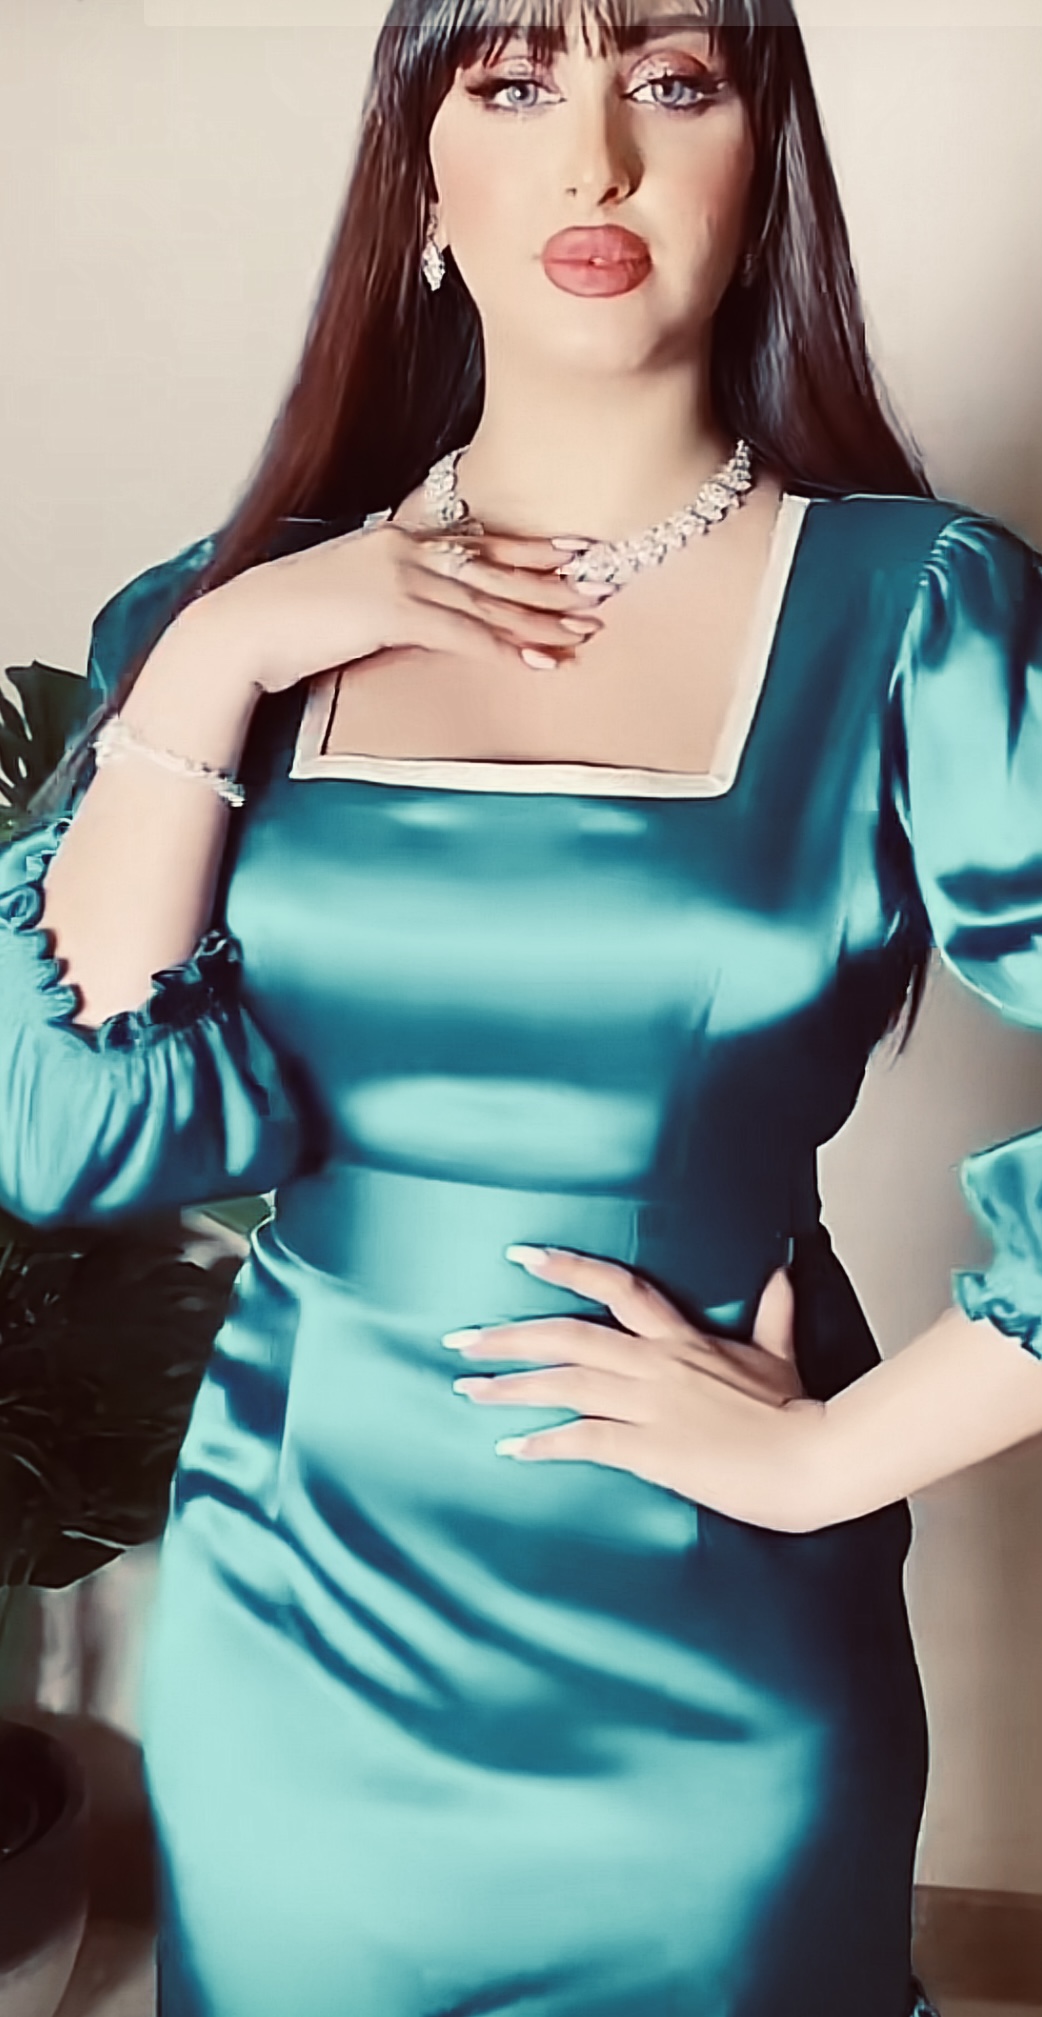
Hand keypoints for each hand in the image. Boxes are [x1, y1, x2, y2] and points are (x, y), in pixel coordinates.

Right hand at [193, 514, 614, 696]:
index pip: (478, 541)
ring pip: (489, 602)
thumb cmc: (289, 618)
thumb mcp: (348, 595)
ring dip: (540, 620)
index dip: (530, 547)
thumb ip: (389, 594)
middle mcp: (406, 550)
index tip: (573, 550)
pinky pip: (465, 635)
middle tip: (600, 590)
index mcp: (398, 539)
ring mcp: (401, 578)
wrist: (244, 627)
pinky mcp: (392, 614)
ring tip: (584, 633)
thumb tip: (417, 613)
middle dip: (551, 583)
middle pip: (495, 568)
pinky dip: (506, 649)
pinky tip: (540, 663)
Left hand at [443, 1246, 829, 1533]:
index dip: (568, 1267)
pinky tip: (512, 1449)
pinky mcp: (651, 1450)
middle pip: (569, 1335)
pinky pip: (584, 1440)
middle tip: (460, 1339)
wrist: (816, 1458)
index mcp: (683, 1336)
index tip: (522, 1255)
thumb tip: (782, 1269)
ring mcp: (651, 1405)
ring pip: (566, 1384)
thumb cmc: (798, 1411)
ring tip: (467, 1390)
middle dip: (509, 1335)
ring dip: (511, 1387)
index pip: (618, 1286)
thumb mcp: (780, 1353)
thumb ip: (773, 1313)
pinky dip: (544, 1443)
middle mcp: (657, 1362)